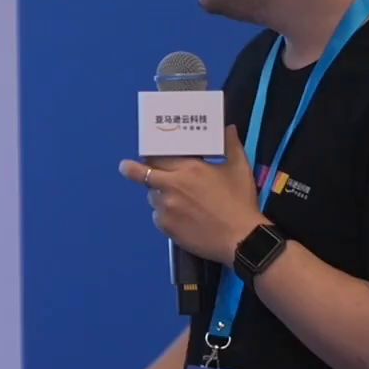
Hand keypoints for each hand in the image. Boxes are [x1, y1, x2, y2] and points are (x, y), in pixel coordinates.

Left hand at [119, 125, 263, 262]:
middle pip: (140, 174)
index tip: (148, 155)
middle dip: (131, 169)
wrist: (241, 239)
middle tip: (126, 168)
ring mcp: (166, 208)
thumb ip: (231, 146)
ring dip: (157, 194)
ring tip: (173, 199)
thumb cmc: (240, 202)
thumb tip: (229, 128)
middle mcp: (171, 186)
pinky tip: (179, 217)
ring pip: (151, 197)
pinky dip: (164, 215)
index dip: (151, 154)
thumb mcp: (240, 169)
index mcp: (188, 168)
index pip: (157, 156)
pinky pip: (157, 217)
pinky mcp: (166, 228)